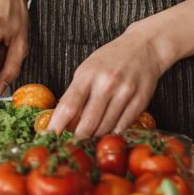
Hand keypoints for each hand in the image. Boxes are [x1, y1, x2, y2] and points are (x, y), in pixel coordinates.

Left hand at [47, 23, 170, 139]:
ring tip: (90, 140)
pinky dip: (114, 132)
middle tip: (71, 148)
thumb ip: (77, 92)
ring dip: (96, 137)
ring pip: (106, 126)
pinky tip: (109, 131)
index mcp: (87, 74)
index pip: (69, 105)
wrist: (143, 46)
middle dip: (78, 138)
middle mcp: (106, 83)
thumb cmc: (111, 58)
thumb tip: (64, 119)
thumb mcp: (87, 69)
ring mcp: (125, 92)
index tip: (49, 138)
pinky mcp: (140, 100)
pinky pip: (124, 125)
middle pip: (88, 121)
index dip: (58, 124)